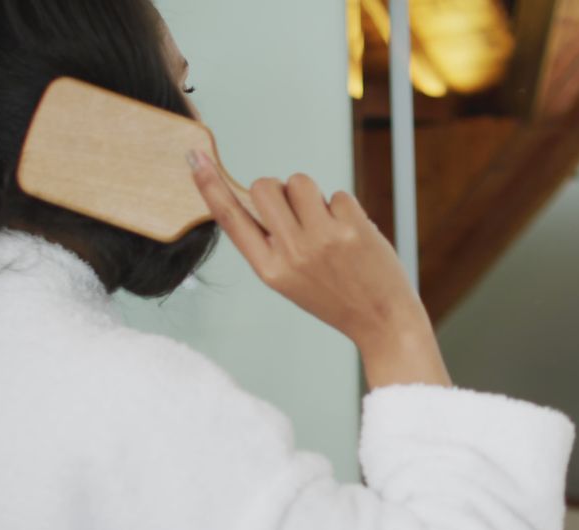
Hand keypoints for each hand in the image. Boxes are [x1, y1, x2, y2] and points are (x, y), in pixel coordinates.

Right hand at [188, 151, 450, 389]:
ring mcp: (322, 240)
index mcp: (269, 270)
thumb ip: (272, 242)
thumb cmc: (336, 296)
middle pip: (265, 187)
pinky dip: (345, 209)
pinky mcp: (352, 228)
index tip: (196, 158)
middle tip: (297, 210)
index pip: (231, 219)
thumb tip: (261, 195)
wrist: (382, 320)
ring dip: (312, 195)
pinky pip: (337, 194)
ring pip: (300, 182)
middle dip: (279, 188)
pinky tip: (353, 235)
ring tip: (327, 225)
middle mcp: (291, 253)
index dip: (210, 186)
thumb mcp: (291, 279)